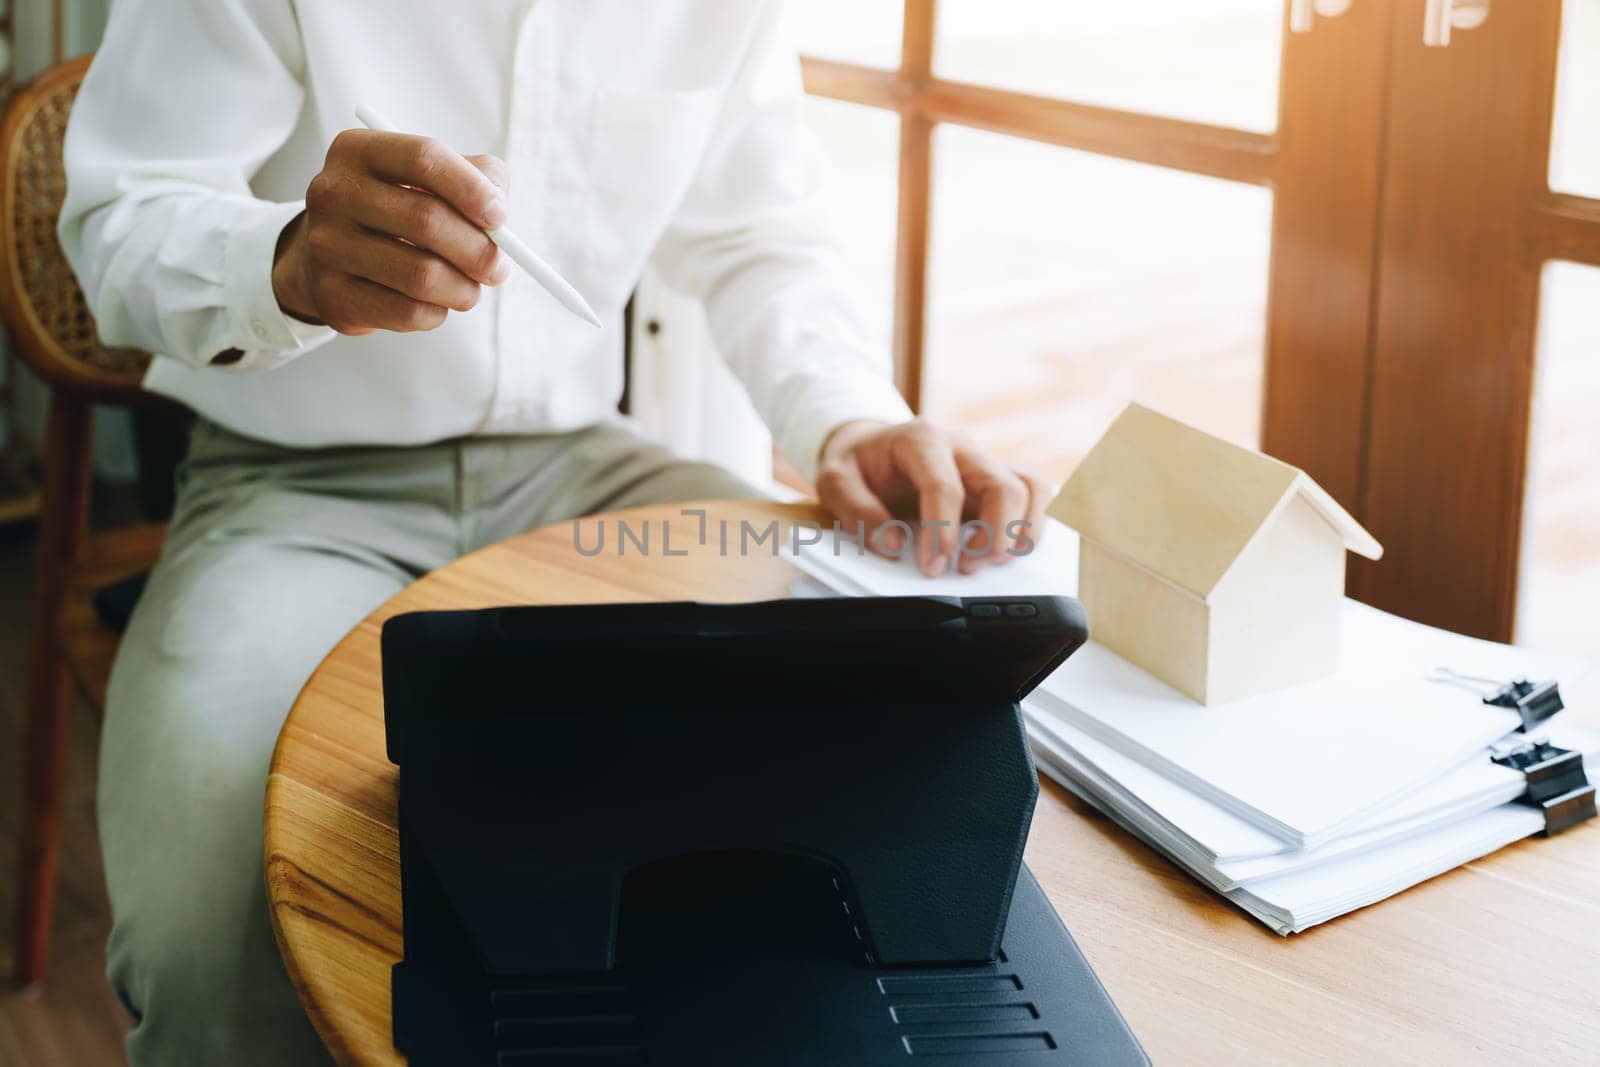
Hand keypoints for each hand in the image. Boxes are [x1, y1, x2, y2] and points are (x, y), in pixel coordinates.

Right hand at [272, 130, 512, 334]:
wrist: (325, 257)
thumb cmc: (394, 212)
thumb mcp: (428, 179)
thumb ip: (475, 177)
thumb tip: (498, 211)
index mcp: (358, 151)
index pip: (424, 158)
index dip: (471, 188)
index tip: (500, 217)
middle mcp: (334, 193)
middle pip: (427, 220)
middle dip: (478, 250)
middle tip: (499, 267)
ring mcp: (327, 245)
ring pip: (422, 275)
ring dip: (464, 289)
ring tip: (470, 289)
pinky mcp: (333, 295)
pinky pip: (407, 312)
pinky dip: (437, 312)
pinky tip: (435, 303)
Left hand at [815, 419, 1051, 577]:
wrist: (869, 445)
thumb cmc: (857, 464)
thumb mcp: (834, 481)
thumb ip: (858, 511)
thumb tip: (894, 544)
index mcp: (922, 440)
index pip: (945, 486)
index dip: (942, 532)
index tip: (932, 566)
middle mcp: (962, 446)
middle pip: (1002, 486)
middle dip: (993, 535)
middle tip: (966, 567)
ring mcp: (984, 462)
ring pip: (1030, 489)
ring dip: (1020, 532)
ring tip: (990, 561)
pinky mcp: (996, 479)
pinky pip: (1034, 495)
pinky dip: (1033, 524)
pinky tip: (1010, 549)